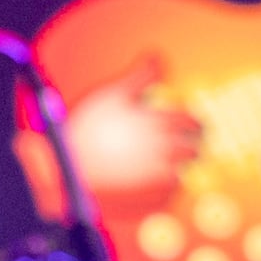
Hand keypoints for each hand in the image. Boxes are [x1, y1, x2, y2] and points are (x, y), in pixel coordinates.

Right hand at [58, 66, 201, 194]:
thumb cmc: (87, 131)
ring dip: (180, 167)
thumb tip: (157, 57)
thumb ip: (141, 76)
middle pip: (194, 149)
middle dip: (193, 144)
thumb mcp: (113, 95)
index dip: (192, 120)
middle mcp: (166, 153)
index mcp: (160, 125)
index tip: (190, 123)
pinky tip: (152, 183)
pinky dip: (166, 190)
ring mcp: (159, 181)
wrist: (65, 173)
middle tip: (187, 143)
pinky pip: (169, 197)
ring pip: (184, 174)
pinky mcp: (150, 203)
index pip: (192, 121)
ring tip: (170, 164)